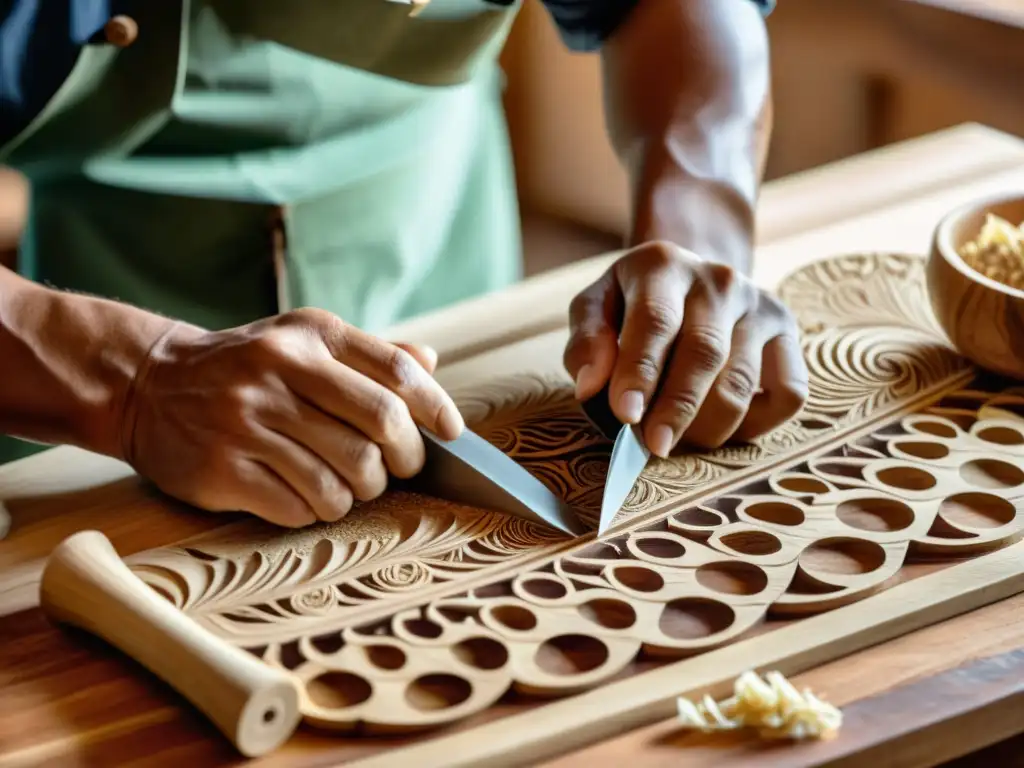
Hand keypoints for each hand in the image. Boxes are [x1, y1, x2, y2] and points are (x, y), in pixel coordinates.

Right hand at [121, 308, 463, 526]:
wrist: (147, 384)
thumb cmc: (245, 366)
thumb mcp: (300, 341)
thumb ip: (366, 354)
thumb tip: (431, 363)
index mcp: (309, 335)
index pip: (397, 371)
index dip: (435, 407)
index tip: (451, 433)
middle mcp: (279, 371)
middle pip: (382, 426)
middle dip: (405, 459)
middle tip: (397, 469)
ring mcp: (248, 421)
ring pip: (344, 477)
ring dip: (360, 492)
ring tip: (347, 485)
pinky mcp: (222, 469)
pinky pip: (300, 507)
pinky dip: (316, 511)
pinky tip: (305, 497)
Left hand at [564, 241, 807, 455]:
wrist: (690, 279)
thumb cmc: (634, 304)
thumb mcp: (596, 307)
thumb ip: (586, 342)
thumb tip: (590, 386)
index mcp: (664, 266)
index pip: (656, 321)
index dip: (640, 372)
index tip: (626, 415)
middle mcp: (720, 280)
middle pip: (704, 354)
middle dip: (676, 408)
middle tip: (654, 447)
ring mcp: (761, 306)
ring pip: (741, 383)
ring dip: (707, 426)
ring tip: (676, 438)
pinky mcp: (788, 335)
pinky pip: (788, 394)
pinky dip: (755, 425)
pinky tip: (720, 426)